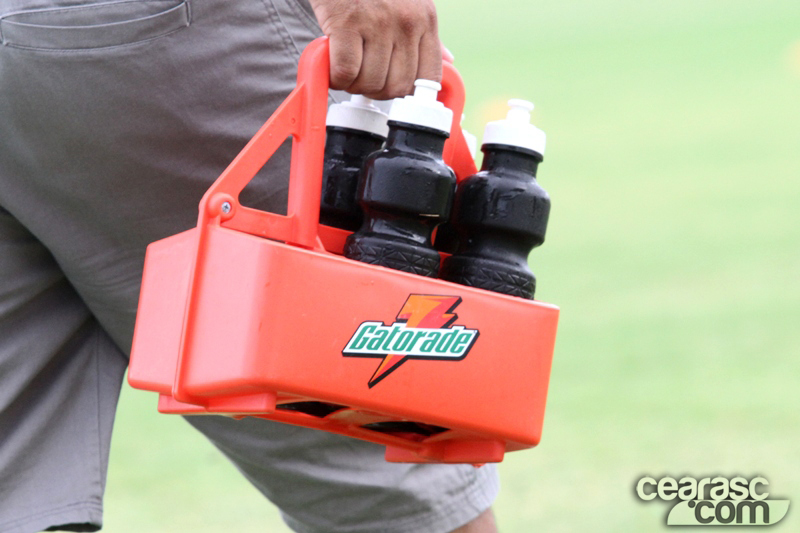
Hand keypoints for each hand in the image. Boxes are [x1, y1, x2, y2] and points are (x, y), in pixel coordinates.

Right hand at [308, 0, 441, 99]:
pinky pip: (345, 71)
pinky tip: (331, 65)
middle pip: (396, 87)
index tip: (389, 87)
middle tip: (360, 77)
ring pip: (370, 83)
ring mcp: (378, 22)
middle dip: (375, 91)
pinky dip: (335, 77)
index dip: (407, 92)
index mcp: (425, 19)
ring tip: (344, 68)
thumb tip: (447, 60)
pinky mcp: (347, 22)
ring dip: (352, 84)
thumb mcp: (410, 1)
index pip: (429, 77)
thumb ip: (425, 34)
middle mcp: (407, 22)